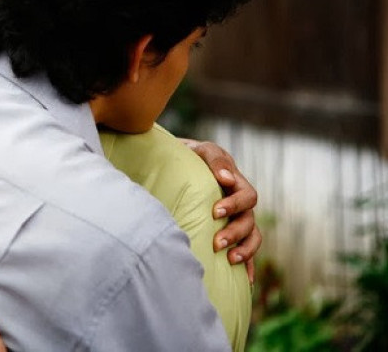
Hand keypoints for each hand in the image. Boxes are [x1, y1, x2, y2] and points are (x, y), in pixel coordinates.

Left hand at [181, 139, 261, 281]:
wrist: (181, 164)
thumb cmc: (191, 157)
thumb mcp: (202, 151)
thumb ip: (214, 160)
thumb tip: (226, 178)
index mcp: (237, 184)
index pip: (247, 197)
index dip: (235, 205)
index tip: (215, 212)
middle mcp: (240, 204)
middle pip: (249, 221)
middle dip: (235, 233)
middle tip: (217, 243)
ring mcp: (237, 219)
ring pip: (252, 237)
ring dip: (245, 250)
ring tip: (230, 261)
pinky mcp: (230, 233)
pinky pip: (246, 251)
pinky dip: (248, 266)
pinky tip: (244, 282)